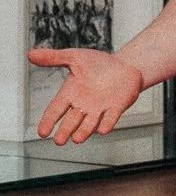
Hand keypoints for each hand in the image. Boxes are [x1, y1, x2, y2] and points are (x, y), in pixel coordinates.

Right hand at [26, 48, 143, 144]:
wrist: (125, 65)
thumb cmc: (98, 63)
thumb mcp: (74, 57)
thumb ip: (54, 58)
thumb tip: (30, 54)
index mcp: (71, 93)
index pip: (56, 109)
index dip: (49, 120)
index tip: (42, 133)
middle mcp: (84, 105)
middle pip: (72, 121)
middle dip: (65, 130)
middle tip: (59, 141)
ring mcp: (100, 108)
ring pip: (90, 123)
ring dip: (84, 131)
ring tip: (77, 139)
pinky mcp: (117, 107)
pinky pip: (110, 118)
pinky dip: (106, 124)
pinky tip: (102, 130)